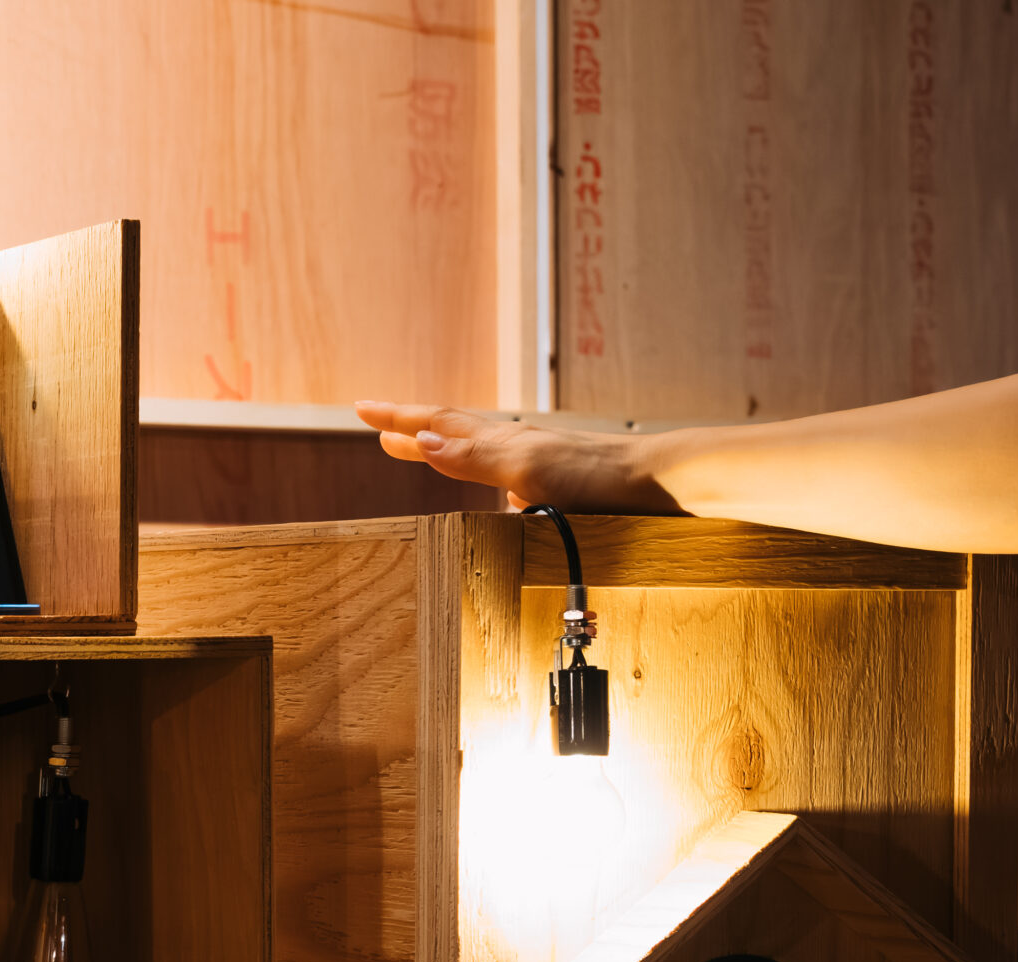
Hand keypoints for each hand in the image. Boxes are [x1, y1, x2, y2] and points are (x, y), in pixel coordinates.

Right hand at [353, 401, 685, 514]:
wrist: (658, 483)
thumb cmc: (595, 478)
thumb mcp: (526, 469)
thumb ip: (472, 456)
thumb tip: (421, 438)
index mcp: (501, 442)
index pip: (436, 423)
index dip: (397, 417)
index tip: (359, 409)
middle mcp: (515, 447)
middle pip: (453, 430)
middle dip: (413, 428)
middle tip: (380, 427)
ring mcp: (536, 463)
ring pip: (479, 450)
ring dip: (445, 448)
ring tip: (425, 450)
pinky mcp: (557, 484)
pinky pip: (506, 475)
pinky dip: (486, 477)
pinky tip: (498, 496)